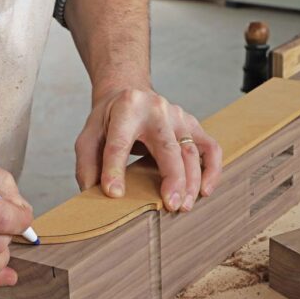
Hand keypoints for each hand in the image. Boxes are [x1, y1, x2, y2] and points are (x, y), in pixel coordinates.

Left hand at [74, 88, 222, 211]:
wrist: (129, 92)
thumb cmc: (109, 119)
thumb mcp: (89, 136)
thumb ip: (87, 164)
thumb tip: (94, 196)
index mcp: (126, 109)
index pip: (119, 143)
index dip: (115, 170)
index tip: (114, 194)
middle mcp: (156, 110)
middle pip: (167, 147)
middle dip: (172, 178)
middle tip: (170, 206)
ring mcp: (178, 117)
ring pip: (191, 151)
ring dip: (192, 181)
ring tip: (184, 206)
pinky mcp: (192, 125)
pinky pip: (210, 147)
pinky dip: (212, 170)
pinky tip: (205, 190)